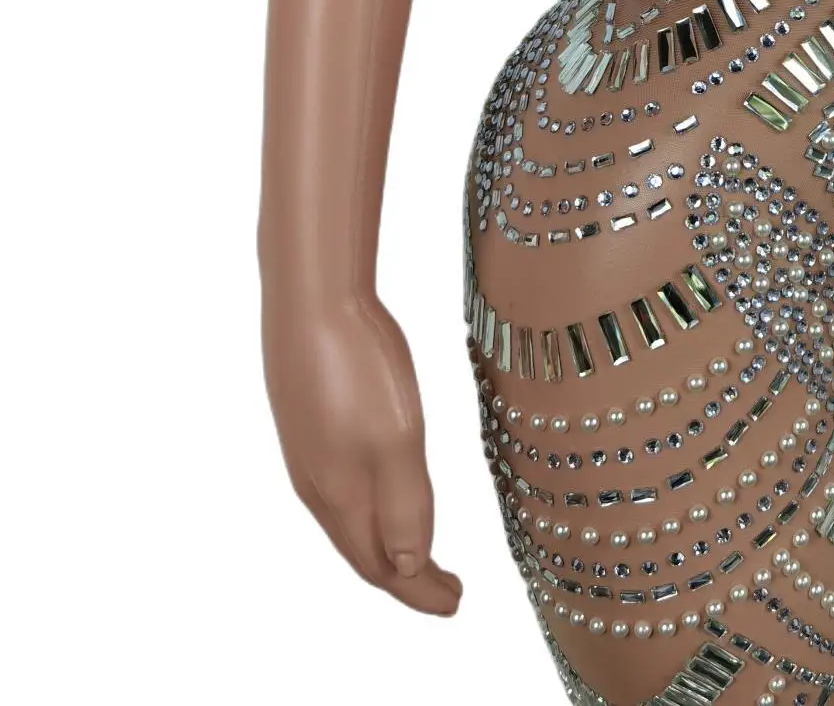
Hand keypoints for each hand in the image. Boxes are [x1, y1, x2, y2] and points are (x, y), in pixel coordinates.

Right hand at [262, 294, 461, 614]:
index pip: (382, 565)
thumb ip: (403, 505)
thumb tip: (407, 567)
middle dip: (406, 576)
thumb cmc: (357, 364)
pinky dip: (368, 511)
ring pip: (349, 519)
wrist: (311, 296)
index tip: (456, 604)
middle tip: (447, 589)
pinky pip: (340, 488)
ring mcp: (310, 451)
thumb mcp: (395, 437)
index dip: (419, 590)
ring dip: (385, 544)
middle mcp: (319, 482)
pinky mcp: (310, 421)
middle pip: (363, 549)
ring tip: (417, 555)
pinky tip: (381, 495)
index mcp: (342, 493)